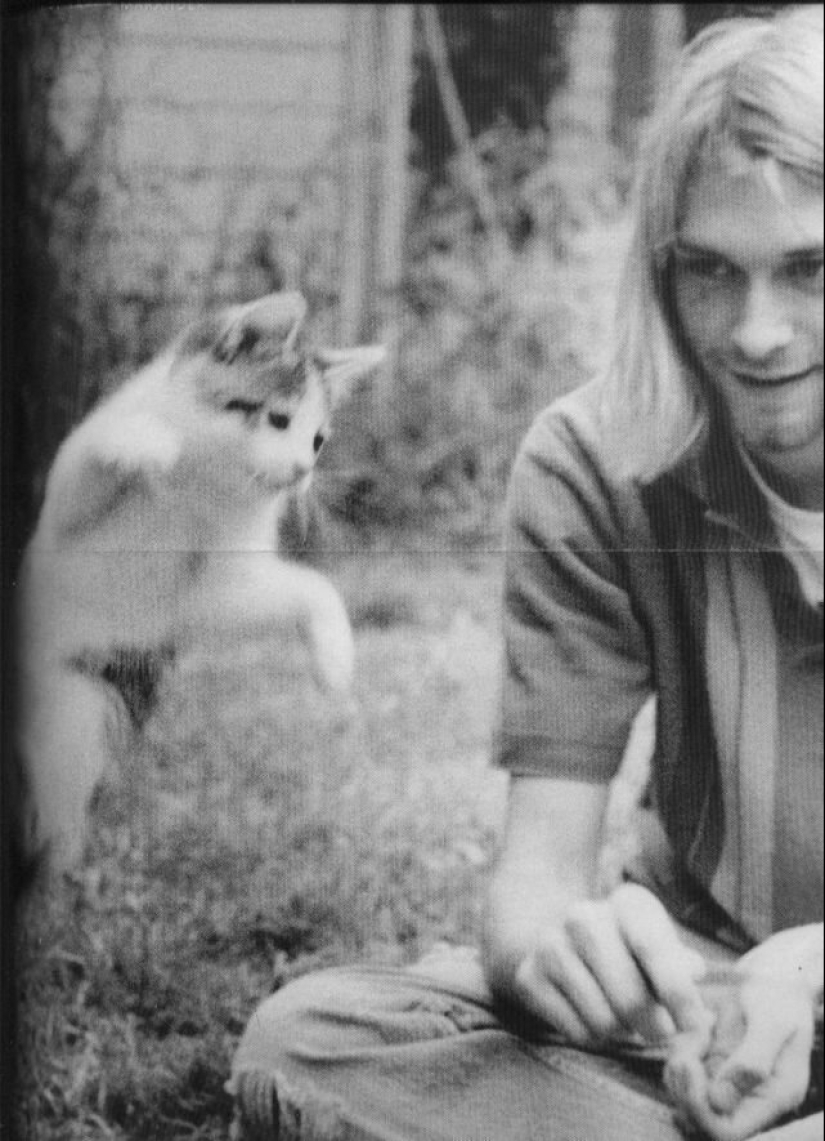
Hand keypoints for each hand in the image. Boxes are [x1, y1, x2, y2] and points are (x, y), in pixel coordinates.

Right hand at [514, 882, 711, 1046]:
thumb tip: (693, 972)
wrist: (552, 935)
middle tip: (658, 1029)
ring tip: (620, 1014)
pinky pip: (577, 1033)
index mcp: (625, 903)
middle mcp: (583, 916)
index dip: (678, 993)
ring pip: (605, 1022)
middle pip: (631, 999)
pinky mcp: (528, 977)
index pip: (653, 949)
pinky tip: (590, 1013)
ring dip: (621, 1031)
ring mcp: (551, 945)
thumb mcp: (656, 943)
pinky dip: (592, 1035)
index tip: (694, 1024)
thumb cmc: (625, 947)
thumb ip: (679, 962)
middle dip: (654, 1026)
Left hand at [665, 928, 821, 1140]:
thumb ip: (751, 1063)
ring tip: (694, 1031)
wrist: (777, 969)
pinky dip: (680, 1051)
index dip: (700, 1109)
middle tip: (684, 1049)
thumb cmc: (780, 992)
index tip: (690, 1065)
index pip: (728, 1133)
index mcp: (773, 1096)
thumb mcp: (772, 1022)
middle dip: (683, 1088)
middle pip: (702, 1121)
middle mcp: (750, 1097)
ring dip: (679, 1067)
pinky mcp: (714, 1063)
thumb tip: (720, 1102)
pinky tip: (695, 1027)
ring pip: (687, 1098)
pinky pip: (684, 1073)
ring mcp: (730, 1081)